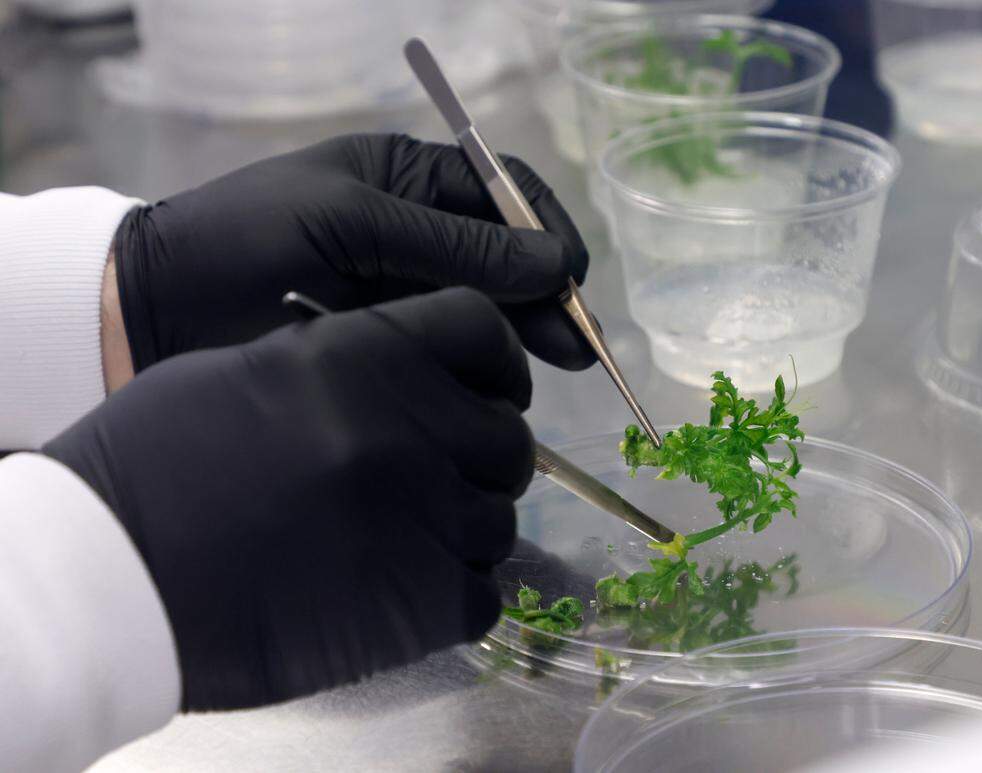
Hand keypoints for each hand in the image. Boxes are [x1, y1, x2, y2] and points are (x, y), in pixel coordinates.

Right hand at [45, 288, 531, 709]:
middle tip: (437, 478)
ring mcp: (424, 517)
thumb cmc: (160, 460)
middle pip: (509, 436)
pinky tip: (400, 593)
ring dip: (462, 531)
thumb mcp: (251, 371)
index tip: (488, 388)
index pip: (483, 329)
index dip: (496, 361)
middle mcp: (411, 426)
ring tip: (402, 543)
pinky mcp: (423, 605)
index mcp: (368, 353)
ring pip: (499, 520)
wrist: (110, 574)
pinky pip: (483, 595)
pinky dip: (453, 596)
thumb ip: (348, 365)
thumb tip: (408, 381)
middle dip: (482, 458)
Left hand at [112, 133, 592, 374]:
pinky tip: (499, 385)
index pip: (502, 192)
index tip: (572, 281)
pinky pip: (450, 343)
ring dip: (524, 331)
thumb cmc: (247, 239)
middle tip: (577, 350)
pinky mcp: (388, 338)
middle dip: (545, 295)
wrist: (155, 304)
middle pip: (505, 255)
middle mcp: (414, 228)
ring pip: (486, 305)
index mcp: (406, 177)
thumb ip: (451, 246)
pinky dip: (481, 360)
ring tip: (556, 368)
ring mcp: (402, 286)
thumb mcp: (350, 223)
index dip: (545, 231)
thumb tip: (551, 265)